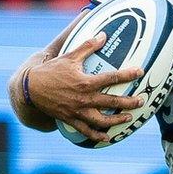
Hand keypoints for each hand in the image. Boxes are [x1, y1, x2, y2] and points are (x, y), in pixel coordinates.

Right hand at [27, 32, 143, 141]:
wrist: (31, 89)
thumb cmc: (51, 70)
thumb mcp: (69, 56)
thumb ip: (88, 46)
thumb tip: (103, 35)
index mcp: (85, 82)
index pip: (112, 78)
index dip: (128, 75)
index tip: (140, 72)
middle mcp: (84, 99)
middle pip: (112, 103)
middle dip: (129, 102)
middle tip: (141, 100)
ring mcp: (78, 112)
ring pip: (102, 120)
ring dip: (117, 120)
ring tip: (128, 118)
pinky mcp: (71, 120)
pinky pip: (86, 131)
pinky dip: (97, 136)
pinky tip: (107, 138)